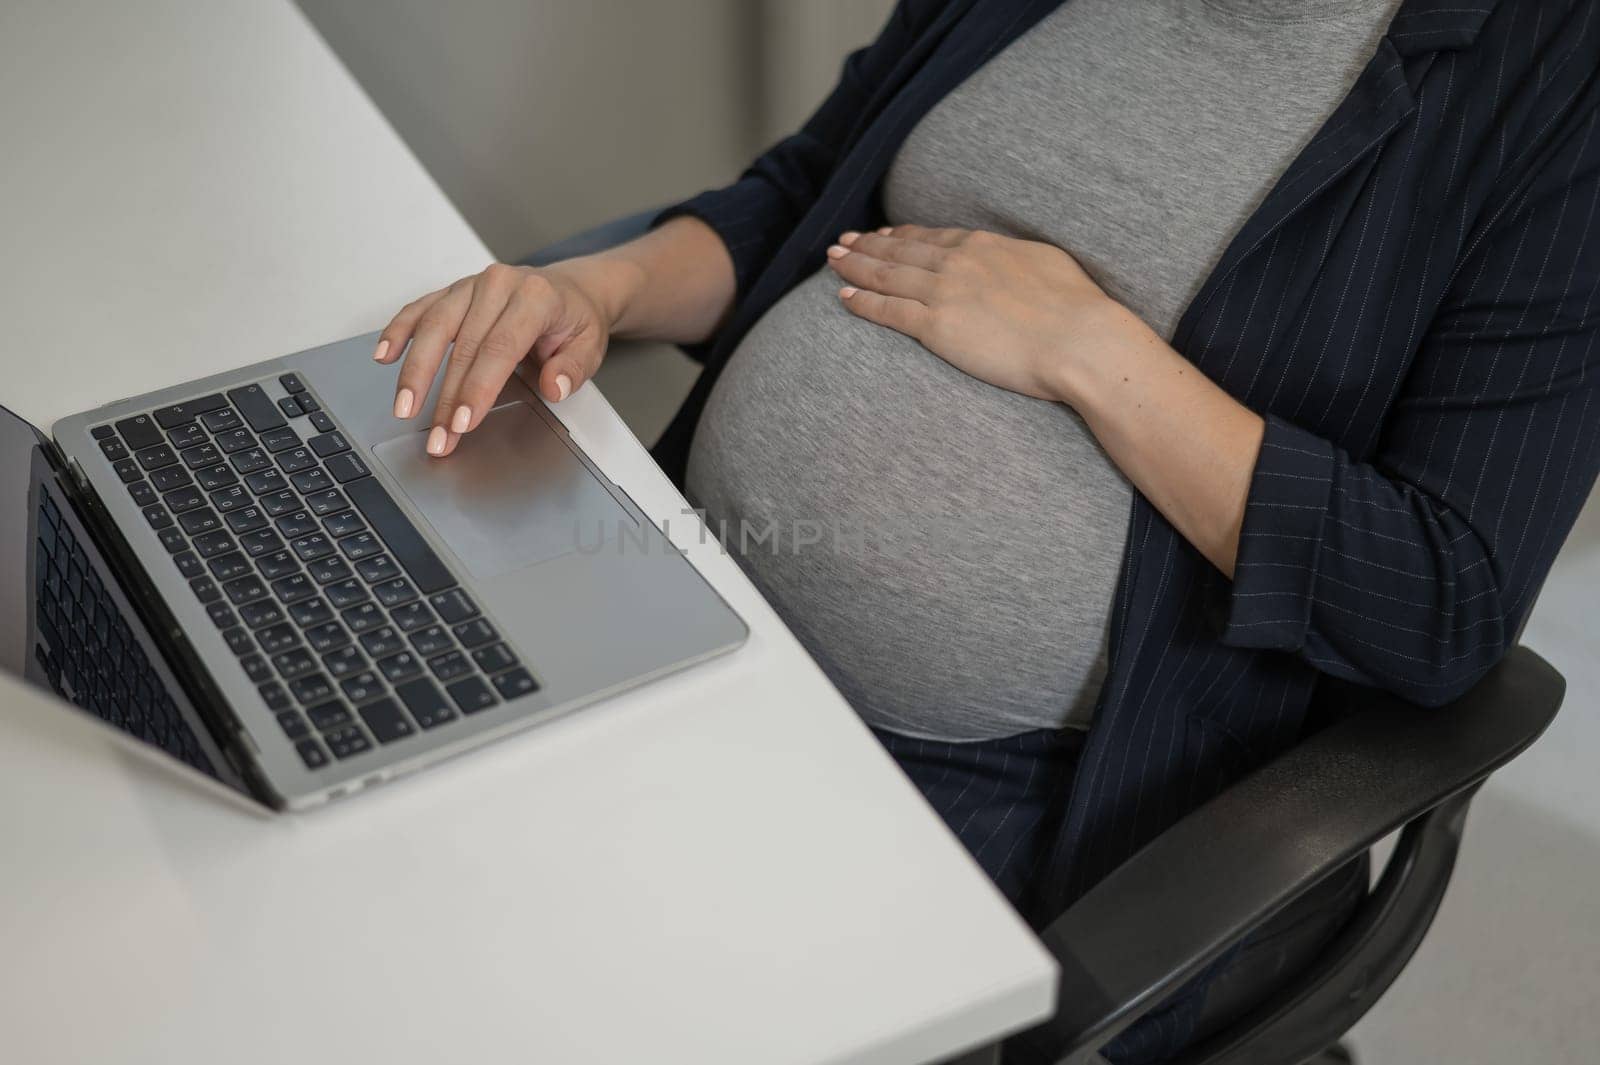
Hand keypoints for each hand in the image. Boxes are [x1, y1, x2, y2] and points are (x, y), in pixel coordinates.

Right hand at [375, 259, 629, 457]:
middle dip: (446, 397)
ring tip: (404, 407)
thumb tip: (553, 387)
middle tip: (437, 435)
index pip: (500, 348)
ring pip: (434, 327)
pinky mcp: (453, 291)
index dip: (478, 389)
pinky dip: (399, 331)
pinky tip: (384, 355)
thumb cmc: (575, 319)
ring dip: (415, 371)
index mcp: (535, 297)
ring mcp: (472, 285)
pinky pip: (420, 309)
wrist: (571, 289)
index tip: (462, 422)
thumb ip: (573, 369)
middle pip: (463, 346)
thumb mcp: (590, 346)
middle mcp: (499, 285)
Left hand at [825, 225, 1144, 404]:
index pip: (932, 237)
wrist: (1080, 339)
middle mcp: (957, 262)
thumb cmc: (1077, 309)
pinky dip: (864, 303)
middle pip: (900, 250)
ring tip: (833, 261)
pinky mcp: (936, 327)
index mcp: (984, 245)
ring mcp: (944, 293)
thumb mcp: (1047, 263)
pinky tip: (844, 298)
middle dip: (867, 245)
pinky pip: (889, 311)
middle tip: (842, 241)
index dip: (902, 235)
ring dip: (855, 267)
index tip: (884, 233)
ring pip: (886, 275)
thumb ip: (1018, 259)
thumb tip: (1013, 261)